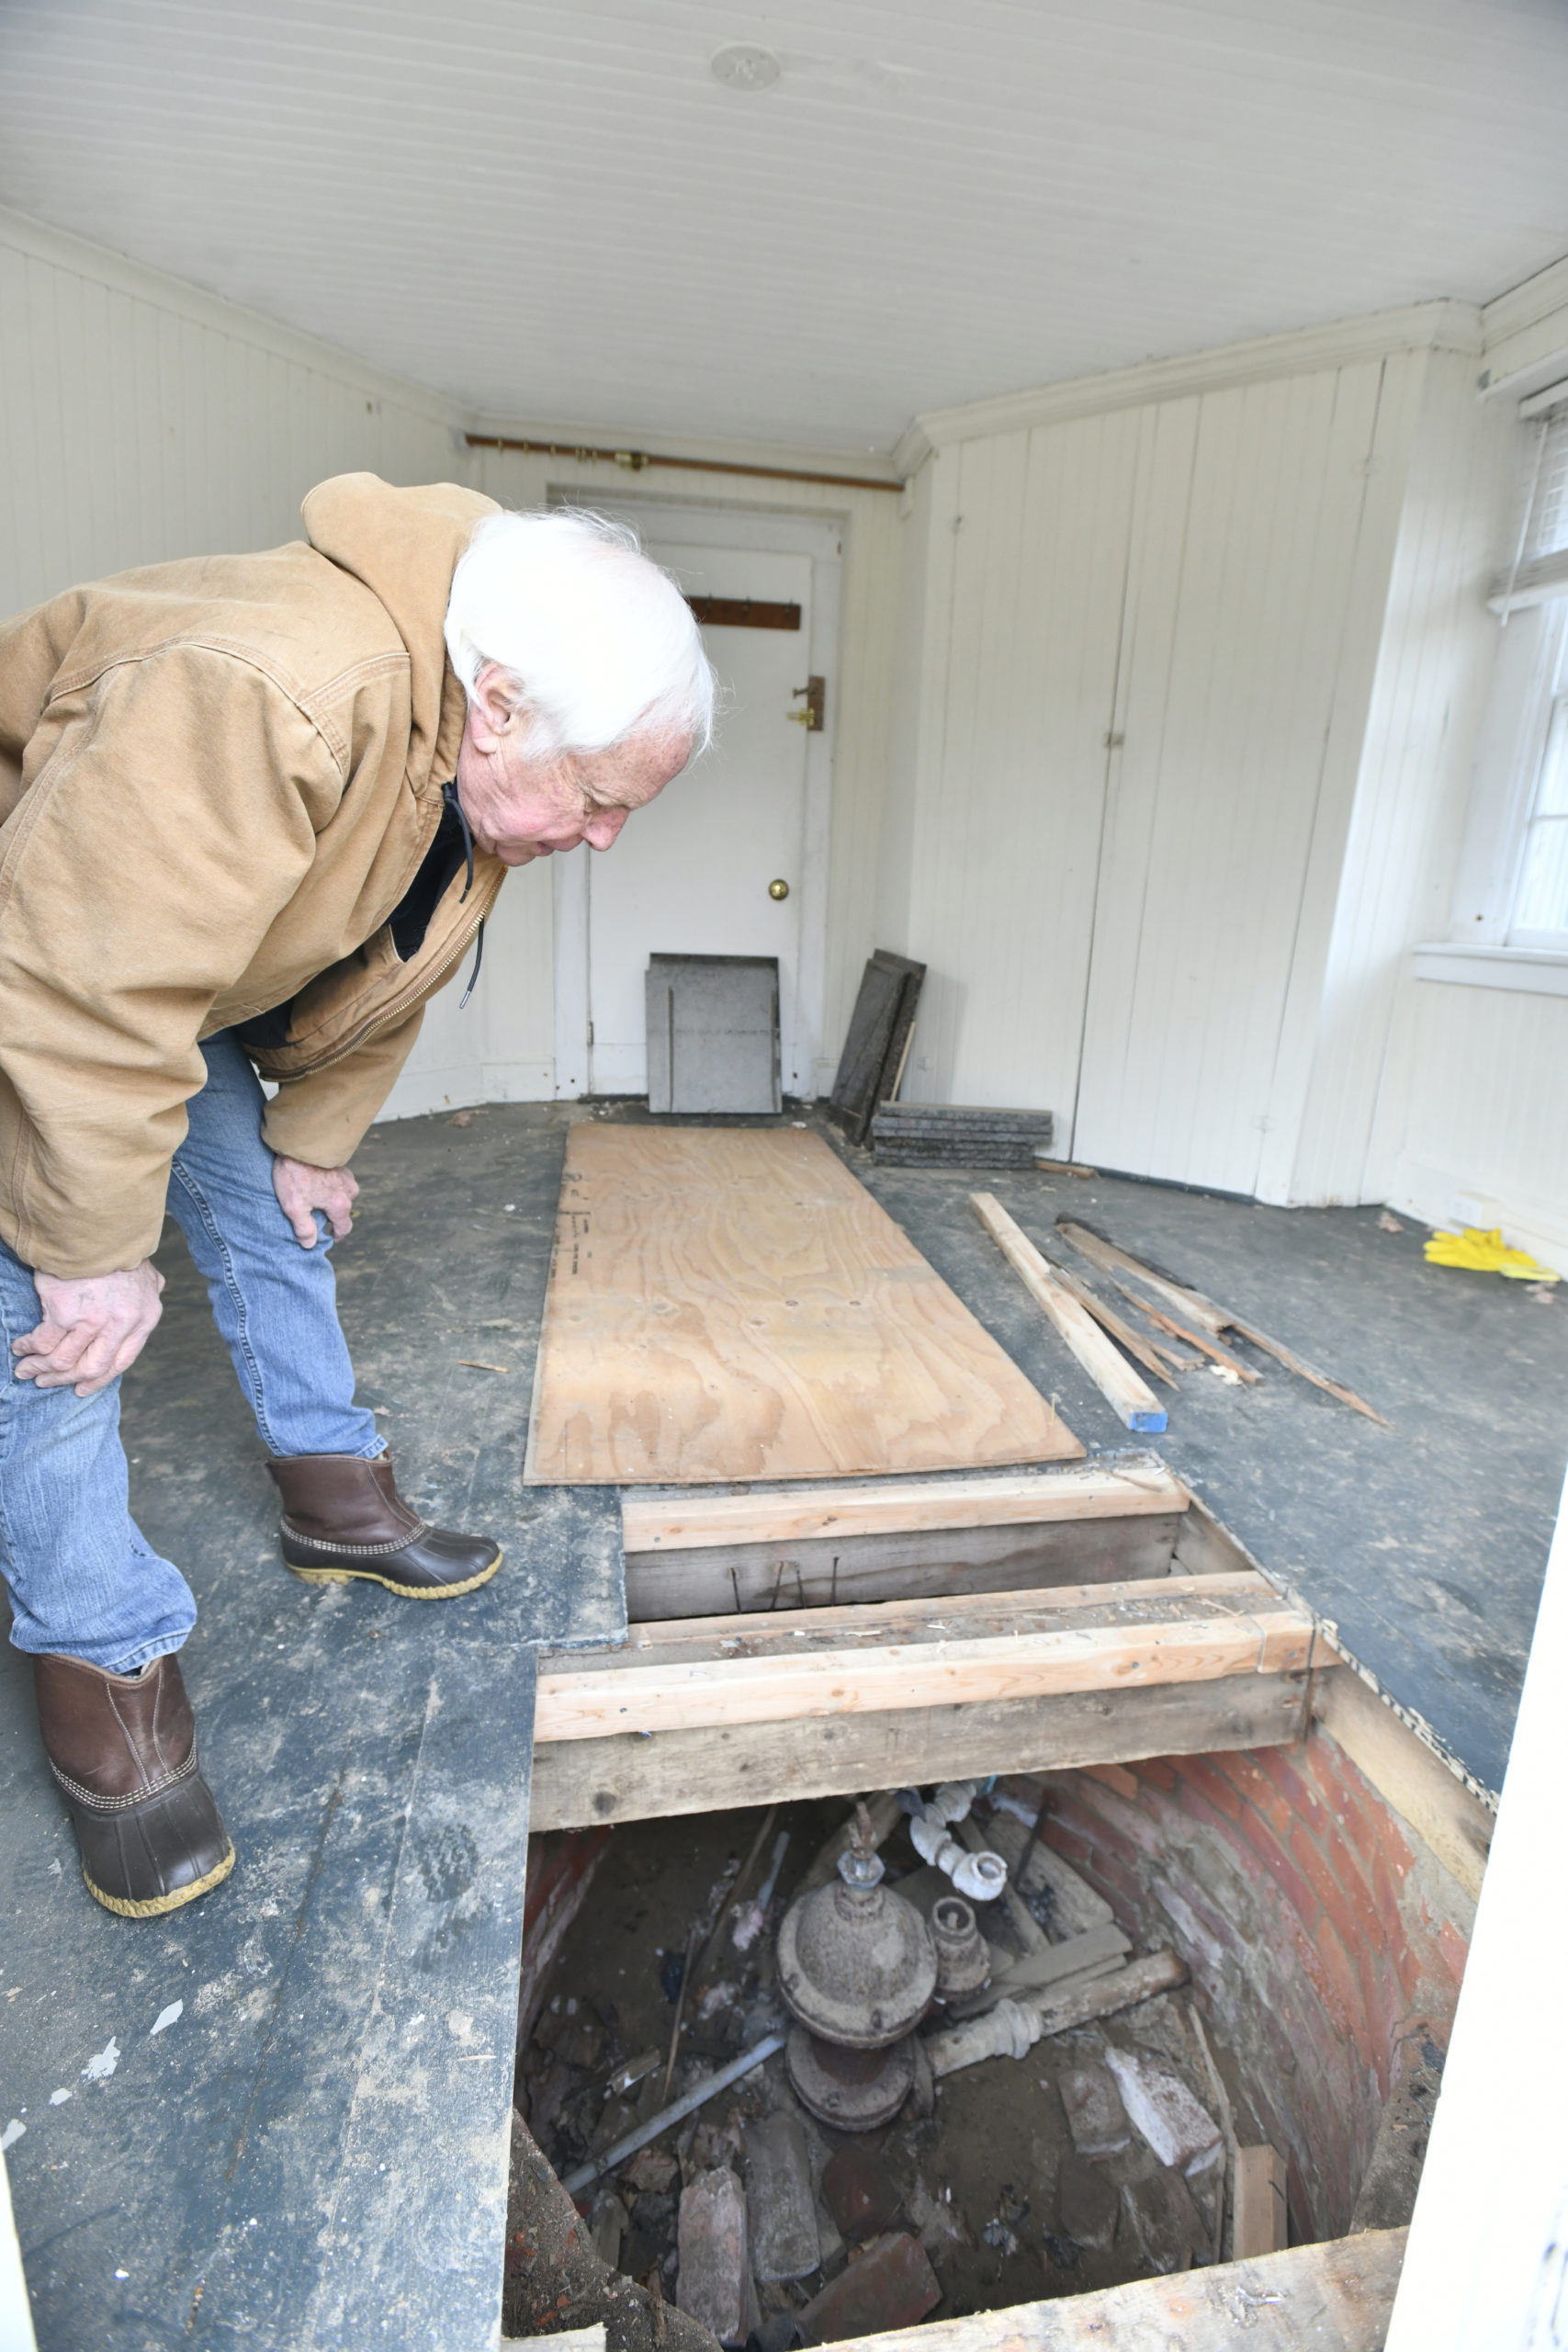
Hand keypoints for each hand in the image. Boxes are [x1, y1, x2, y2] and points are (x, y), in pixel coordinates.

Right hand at [13, 1260, 165, 1396]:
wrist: (97, 1229)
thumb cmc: (117, 1249)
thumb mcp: (147, 1271)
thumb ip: (150, 1287)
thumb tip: (156, 1289)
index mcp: (143, 1319)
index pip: (121, 1362)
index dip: (98, 1379)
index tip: (80, 1387)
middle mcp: (121, 1325)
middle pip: (92, 1368)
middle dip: (65, 1379)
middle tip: (46, 1382)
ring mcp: (93, 1321)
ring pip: (64, 1361)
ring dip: (41, 1369)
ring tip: (26, 1370)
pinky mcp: (65, 1313)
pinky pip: (43, 1343)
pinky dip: (28, 1349)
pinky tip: (20, 1348)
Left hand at [272, 1154, 358, 1247]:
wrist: (298, 1143)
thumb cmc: (296, 1175)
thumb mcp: (294, 1207)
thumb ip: (304, 1229)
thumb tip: (310, 1244)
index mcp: (340, 1205)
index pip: (344, 1227)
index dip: (336, 1235)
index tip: (328, 1238)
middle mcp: (349, 1191)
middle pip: (342, 1211)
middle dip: (330, 1215)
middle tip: (313, 1215)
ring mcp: (347, 1177)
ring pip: (342, 1195)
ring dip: (331, 1198)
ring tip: (312, 1196)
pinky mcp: (341, 1165)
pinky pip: (339, 1181)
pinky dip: (330, 1185)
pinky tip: (315, 1181)